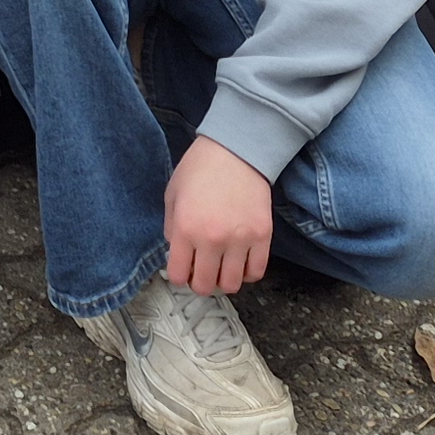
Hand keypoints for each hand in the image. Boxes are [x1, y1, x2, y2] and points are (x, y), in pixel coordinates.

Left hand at [160, 137, 274, 296]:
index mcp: (186, 228)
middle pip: (205, 286)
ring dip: (224, 279)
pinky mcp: (262, 236)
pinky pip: (256, 272)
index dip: (179, 275)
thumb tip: (177, 252)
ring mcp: (239, 239)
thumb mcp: (173, 194)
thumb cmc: (201, 167)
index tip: (184, 269)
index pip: (178, 276)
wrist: (235, 149)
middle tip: (202, 270)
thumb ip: (172, 228)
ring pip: (232, 284)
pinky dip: (247, 273)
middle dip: (200, 282)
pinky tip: (241, 260)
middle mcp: (212, 239)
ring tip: (222, 265)